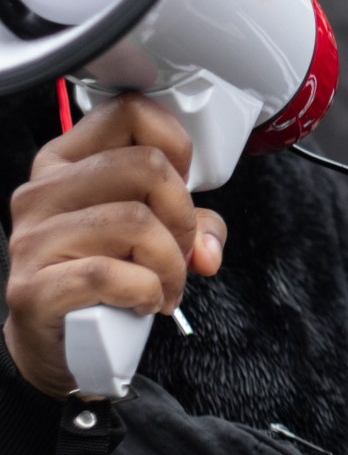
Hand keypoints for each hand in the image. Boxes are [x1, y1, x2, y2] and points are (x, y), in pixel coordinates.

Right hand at [4, 95, 225, 396]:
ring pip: (134, 222)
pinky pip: (109, 274)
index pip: (129, 111)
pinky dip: (146, 290)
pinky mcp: (33, 288)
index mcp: (67, 161)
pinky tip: (145, 301)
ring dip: (170, 263)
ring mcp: (32, 239)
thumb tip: (209, 248)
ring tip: (166, 285)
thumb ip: (194, 223)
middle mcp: (43, 192)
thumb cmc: (106, 276)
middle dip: (183, 214)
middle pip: (145, 165)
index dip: (174, 143)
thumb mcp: (155, 234)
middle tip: (182, 250)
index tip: (182, 181)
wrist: (62, 343)